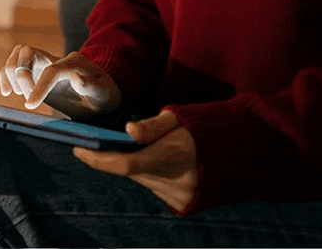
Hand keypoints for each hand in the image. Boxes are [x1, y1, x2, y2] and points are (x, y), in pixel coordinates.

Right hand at [0, 47, 121, 119]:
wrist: (98, 97)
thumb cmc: (102, 96)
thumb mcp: (103, 93)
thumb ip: (91, 86)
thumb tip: (75, 76)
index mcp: (74, 62)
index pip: (51, 69)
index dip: (39, 86)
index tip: (30, 104)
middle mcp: (55, 58)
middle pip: (28, 51)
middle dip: (22, 73)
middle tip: (25, 95)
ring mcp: (43, 63)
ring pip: (18, 54)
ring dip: (12, 73)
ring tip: (19, 93)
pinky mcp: (35, 71)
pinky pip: (13, 65)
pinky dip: (5, 75)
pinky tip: (6, 91)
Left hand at [72, 109, 197, 212]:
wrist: (245, 152)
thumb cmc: (205, 127)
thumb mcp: (178, 116)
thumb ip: (152, 125)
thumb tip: (128, 130)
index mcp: (174, 155)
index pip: (125, 164)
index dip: (97, 159)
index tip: (77, 148)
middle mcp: (178, 182)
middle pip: (131, 172)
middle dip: (113, 157)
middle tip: (98, 141)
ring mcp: (183, 197)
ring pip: (142, 181)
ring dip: (133, 165)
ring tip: (129, 147)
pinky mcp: (186, 205)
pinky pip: (155, 188)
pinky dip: (149, 174)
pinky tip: (152, 159)